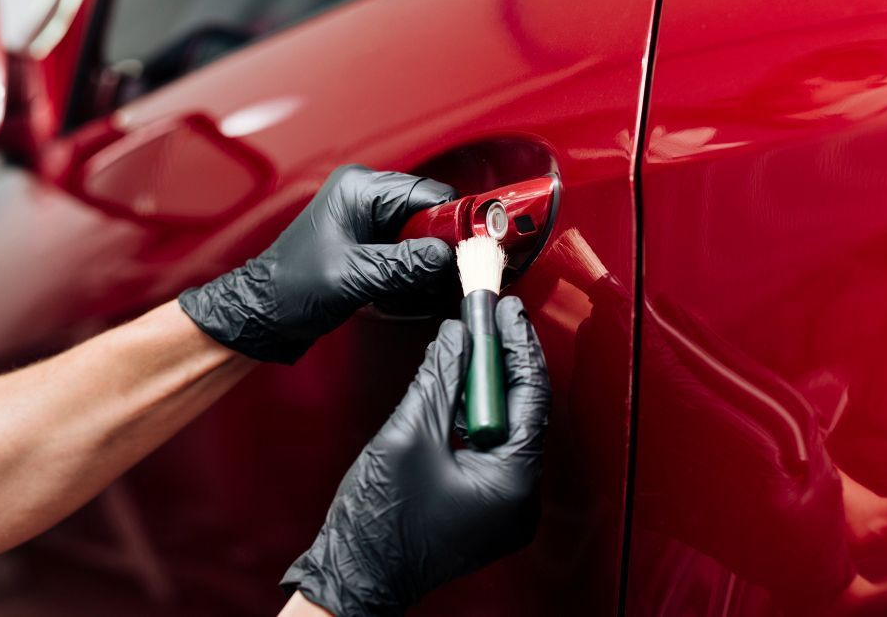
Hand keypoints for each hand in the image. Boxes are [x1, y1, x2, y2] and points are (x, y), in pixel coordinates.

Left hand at [179, 165, 456, 362]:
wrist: (261, 313)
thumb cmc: (290, 287)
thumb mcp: (353, 277)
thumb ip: (403, 265)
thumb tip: (446, 257)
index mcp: (360, 188)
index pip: (429, 193)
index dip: (453, 222)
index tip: (472, 248)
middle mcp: (366, 196)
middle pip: (430, 214)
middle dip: (440, 248)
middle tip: (446, 277)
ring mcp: (368, 219)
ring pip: (422, 235)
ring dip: (427, 264)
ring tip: (420, 290)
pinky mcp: (369, 243)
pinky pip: (407, 251)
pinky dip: (414, 272)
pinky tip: (406, 292)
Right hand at [281, 296, 550, 615]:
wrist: (354, 577)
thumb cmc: (379, 523)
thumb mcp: (409, 433)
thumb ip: (440, 377)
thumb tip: (458, 335)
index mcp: (513, 481)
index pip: (531, 396)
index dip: (518, 345)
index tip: (507, 309)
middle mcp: (521, 498)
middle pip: (524, 410)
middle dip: (505, 361)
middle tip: (492, 317)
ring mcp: (504, 506)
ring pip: (507, 428)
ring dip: (489, 386)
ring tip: (476, 341)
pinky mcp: (485, 507)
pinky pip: (492, 449)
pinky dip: (477, 414)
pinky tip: (461, 387)